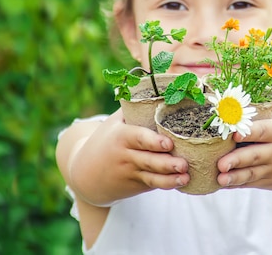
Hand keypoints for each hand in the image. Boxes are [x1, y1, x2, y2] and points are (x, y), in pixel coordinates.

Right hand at [69, 109, 189, 204]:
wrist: (85, 173)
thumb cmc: (106, 140)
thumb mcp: (114, 122)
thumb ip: (133, 109)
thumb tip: (158, 87)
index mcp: (121, 137)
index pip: (138, 138)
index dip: (153, 142)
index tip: (168, 143)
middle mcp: (125, 156)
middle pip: (149, 160)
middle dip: (167, 163)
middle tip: (184, 163)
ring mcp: (131, 172)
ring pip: (152, 176)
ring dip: (170, 178)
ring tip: (186, 176)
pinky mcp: (136, 184)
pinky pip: (153, 184)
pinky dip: (167, 184)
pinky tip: (183, 181)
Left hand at [216, 101, 271, 192]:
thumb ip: (271, 104)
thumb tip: (246, 91)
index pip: (263, 131)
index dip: (249, 133)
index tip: (234, 134)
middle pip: (255, 156)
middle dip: (237, 160)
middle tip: (220, 163)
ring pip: (252, 174)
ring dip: (235, 177)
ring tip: (219, 178)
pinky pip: (253, 183)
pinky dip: (238, 184)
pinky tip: (222, 184)